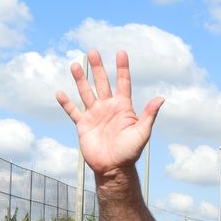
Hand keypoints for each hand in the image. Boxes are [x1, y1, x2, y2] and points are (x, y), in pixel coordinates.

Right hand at [56, 50, 163, 176]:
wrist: (113, 169)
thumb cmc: (130, 152)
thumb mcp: (142, 133)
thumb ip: (149, 115)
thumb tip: (161, 98)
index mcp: (123, 107)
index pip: (123, 82)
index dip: (122, 68)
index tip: (121, 52)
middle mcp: (107, 107)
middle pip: (102, 82)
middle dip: (97, 67)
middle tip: (93, 51)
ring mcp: (94, 115)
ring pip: (86, 92)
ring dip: (80, 79)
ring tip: (74, 65)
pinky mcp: (83, 125)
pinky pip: (73, 112)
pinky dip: (66, 103)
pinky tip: (60, 93)